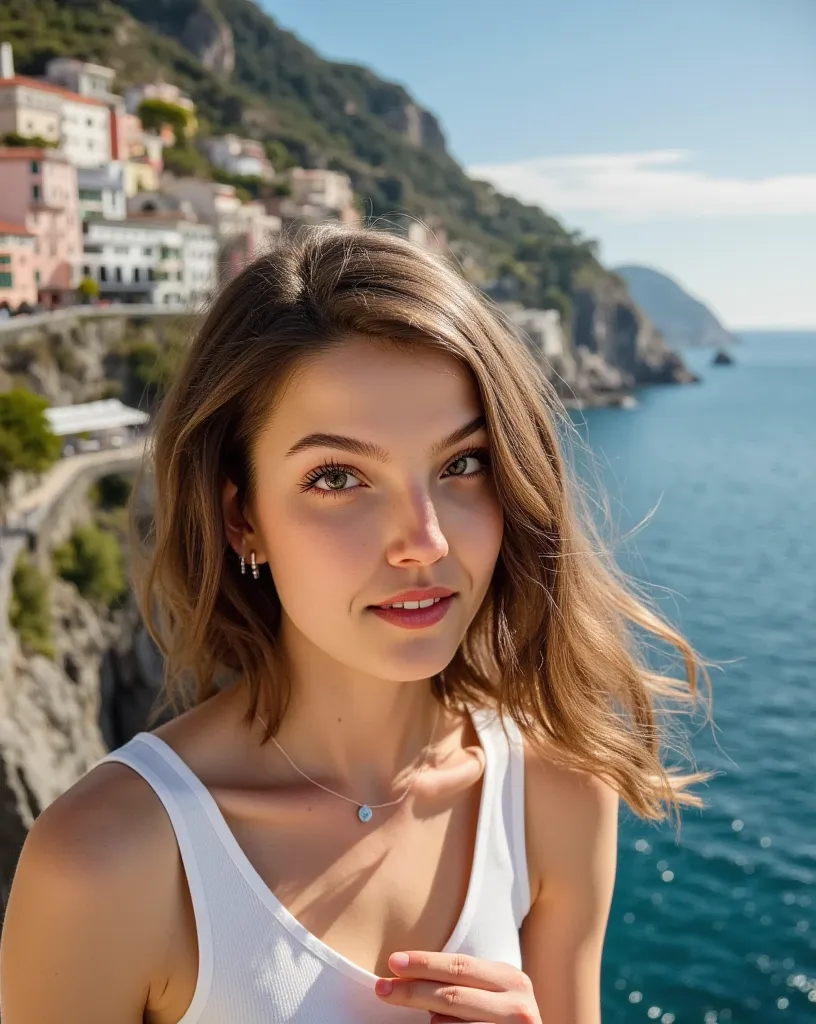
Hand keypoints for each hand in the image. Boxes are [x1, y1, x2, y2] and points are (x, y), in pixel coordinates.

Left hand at [374, 950, 540, 1022]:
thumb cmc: (501, 1020)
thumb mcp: (493, 994)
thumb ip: (465, 983)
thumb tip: (410, 975)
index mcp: (511, 980)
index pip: (459, 966)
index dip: (424, 963)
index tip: (393, 963)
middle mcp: (517, 1006)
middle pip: (451, 995)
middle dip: (411, 991)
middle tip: (381, 988)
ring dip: (432, 1023)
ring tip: (432, 1019)